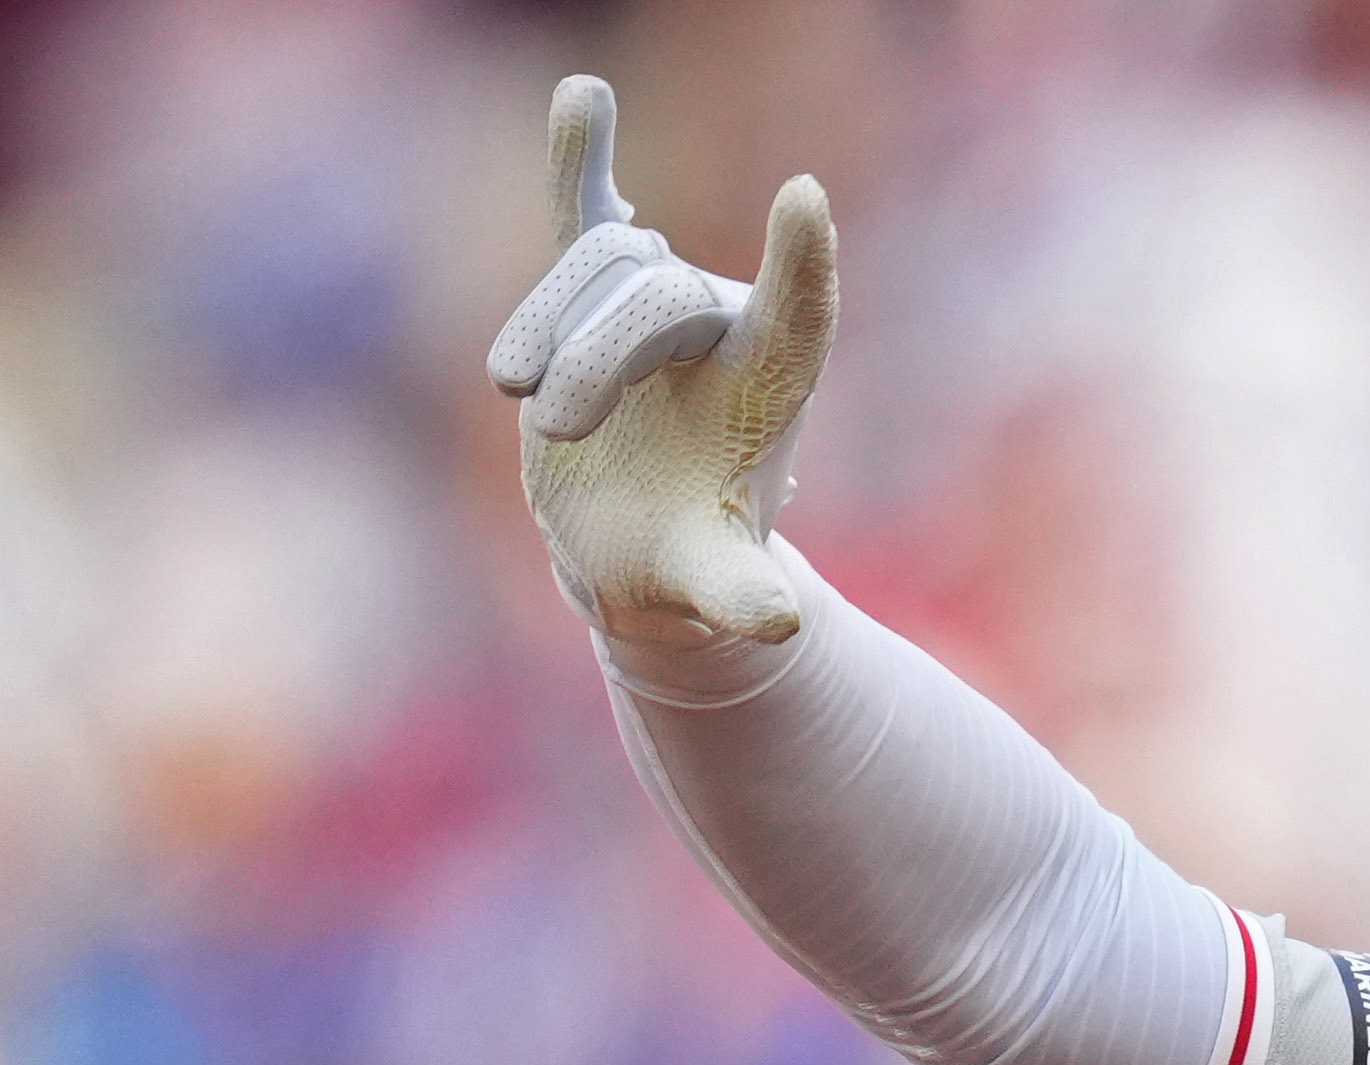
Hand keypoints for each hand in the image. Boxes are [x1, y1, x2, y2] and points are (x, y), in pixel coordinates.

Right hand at [485, 76, 835, 645]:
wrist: (633, 544)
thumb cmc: (691, 564)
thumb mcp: (715, 587)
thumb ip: (742, 596)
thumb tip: (778, 620)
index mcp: (775, 386)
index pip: (801, 312)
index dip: (800, 260)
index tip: (803, 198)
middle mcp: (723, 326)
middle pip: (663, 294)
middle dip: (598, 355)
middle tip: (554, 427)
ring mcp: (656, 301)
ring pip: (598, 264)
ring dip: (548, 324)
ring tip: (521, 396)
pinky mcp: (589, 295)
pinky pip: (580, 210)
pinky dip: (576, 157)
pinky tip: (581, 95)